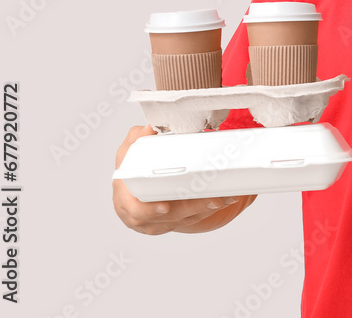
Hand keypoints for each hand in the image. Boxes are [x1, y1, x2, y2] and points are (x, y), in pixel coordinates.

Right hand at [112, 124, 254, 234]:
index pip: (137, 210)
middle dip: (194, 208)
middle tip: (214, 199)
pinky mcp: (169, 224)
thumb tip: (150, 127)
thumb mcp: (128, 151)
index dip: (150, 211)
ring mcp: (155, 222)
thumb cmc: (129, 170)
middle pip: (171, 216)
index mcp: (126, 198)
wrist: (130, 190)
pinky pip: (191, 220)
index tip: (166, 207)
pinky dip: (208, 210)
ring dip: (207, 209)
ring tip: (225, 197)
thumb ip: (138, 138)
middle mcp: (140, 215)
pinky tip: (224, 200)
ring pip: (185, 219)